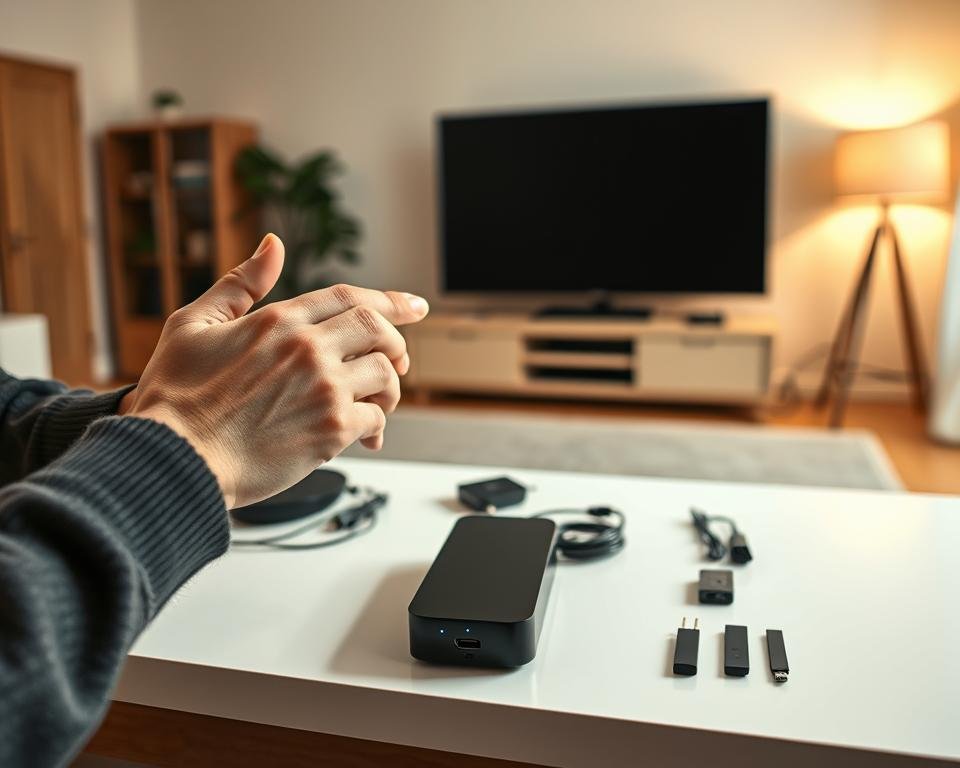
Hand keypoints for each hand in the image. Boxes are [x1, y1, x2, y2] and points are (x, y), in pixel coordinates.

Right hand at [118, 234, 428, 507]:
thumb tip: (273, 245)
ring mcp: (323, 388)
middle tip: (399, 359)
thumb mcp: (194, 324)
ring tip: (379, 402)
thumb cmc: (175, 397)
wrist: (173, 458)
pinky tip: (367, 437)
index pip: (349, 297)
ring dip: (390, 387)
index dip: (389, 300)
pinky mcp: (331, 430)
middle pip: (377, 328)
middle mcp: (307, 348)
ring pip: (385, 372)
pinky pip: (376, 418)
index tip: (415, 306)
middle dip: (396, 341)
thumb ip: (240, 284)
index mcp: (278, 320)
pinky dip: (378, 426)